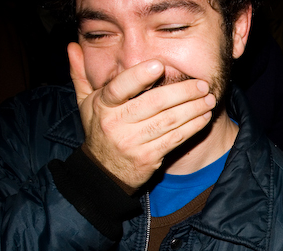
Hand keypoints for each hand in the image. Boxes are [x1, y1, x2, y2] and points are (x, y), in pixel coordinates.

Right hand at [67, 43, 216, 189]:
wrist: (104, 172)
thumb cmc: (99, 130)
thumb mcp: (86, 103)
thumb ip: (80, 74)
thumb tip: (73, 46)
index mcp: (103, 105)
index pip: (120, 88)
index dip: (139, 76)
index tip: (159, 65)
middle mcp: (117, 123)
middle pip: (154, 103)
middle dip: (183, 92)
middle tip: (202, 84)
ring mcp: (133, 142)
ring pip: (169, 121)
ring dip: (193, 109)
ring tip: (209, 98)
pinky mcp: (149, 157)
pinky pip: (175, 139)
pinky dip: (192, 127)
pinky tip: (204, 117)